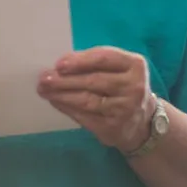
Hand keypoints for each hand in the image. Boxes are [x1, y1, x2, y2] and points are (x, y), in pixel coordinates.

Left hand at [37, 47, 155, 152]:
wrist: (141, 123)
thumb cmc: (122, 88)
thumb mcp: (119, 69)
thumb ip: (96, 64)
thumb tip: (61, 65)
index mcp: (135, 65)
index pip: (104, 58)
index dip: (79, 61)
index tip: (59, 64)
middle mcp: (133, 87)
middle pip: (93, 81)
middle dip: (65, 79)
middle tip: (44, 78)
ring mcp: (124, 109)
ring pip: (87, 100)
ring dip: (62, 94)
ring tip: (45, 90)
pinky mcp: (113, 128)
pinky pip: (84, 117)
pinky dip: (67, 108)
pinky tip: (56, 102)